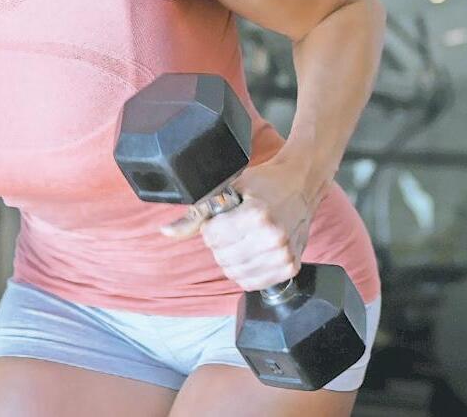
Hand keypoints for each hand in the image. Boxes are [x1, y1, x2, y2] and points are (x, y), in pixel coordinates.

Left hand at [159, 154, 319, 290]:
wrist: (300, 186)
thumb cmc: (264, 184)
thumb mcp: (228, 190)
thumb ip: (197, 215)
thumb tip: (166, 231)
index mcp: (256, 215)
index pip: (212, 237)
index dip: (211, 227)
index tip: (221, 218)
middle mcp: (272, 238)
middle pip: (222, 257)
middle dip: (220, 244)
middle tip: (232, 228)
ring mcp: (284, 255)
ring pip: (236, 273)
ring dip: (232, 259)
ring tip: (242, 239)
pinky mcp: (291, 267)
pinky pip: (254, 282)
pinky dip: (246, 271)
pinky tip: (250, 253)